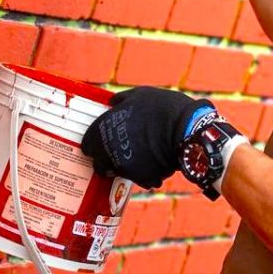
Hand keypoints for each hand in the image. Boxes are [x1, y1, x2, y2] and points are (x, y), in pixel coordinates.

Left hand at [82, 87, 211, 188]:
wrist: (186, 128)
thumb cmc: (162, 108)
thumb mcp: (140, 95)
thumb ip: (122, 100)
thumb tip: (112, 102)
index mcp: (103, 129)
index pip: (86, 144)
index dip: (95, 143)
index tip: (103, 142)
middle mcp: (107, 150)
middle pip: (98, 163)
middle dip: (107, 159)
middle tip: (120, 151)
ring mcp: (122, 166)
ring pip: (116, 172)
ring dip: (123, 167)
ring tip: (139, 157)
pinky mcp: (139, 178)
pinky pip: (137, 179)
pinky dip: (143, 174)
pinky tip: (154, 163)